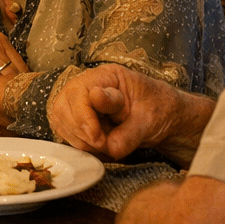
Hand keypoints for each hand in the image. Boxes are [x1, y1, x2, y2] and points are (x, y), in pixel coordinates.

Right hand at [48, 64, 212, 162]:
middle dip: (80, 132)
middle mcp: (86, 85)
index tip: (99, 139)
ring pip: (60, 121)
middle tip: (103, 146)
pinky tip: (100, 147)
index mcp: (106, 76)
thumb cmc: (158, 109)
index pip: (78, 94)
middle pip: (62, 107)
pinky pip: (66, 132)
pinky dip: (80, 144)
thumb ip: (129, 132)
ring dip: (80, 140)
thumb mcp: (150, 119)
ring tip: (105, 146)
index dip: (84, 119)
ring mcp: (78, 101)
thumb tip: (109, 146)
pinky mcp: (76, 117)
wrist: (164, 116)